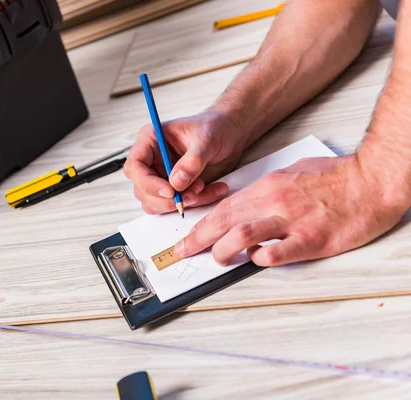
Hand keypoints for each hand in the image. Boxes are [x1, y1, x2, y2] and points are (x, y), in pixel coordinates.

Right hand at [123, 109, 246, 213]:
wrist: (230, 133)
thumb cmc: (215, 127)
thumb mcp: (206, 140)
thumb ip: (192, 161)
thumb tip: (176, 183)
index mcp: (150, 141)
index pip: (135, 167)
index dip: (148, 183)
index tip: (170, 191)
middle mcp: (151, 160)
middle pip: (142, 189)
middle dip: (166, 198)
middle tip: (192, 195)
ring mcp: (161, 176)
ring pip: (157, 202)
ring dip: (180, 203)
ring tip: (203, 188)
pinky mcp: (175, 188)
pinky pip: (176, 204)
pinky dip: (194, 203)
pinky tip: (212, 190)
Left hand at [174, 155, 409, 265]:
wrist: (371, 180)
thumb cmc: (335, 177)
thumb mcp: (292, 173)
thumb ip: (267, 191)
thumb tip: (246, 206)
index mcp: (267, 186)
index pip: (224, 207)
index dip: (201, 224)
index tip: (186, 236)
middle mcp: (274, 201)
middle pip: (224, 220)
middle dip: (197, 238)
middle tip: (181, 251)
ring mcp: (291, 220)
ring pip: (242, 235)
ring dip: (223, 250)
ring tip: (217, 260)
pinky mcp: (310, 238)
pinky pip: (277, 252)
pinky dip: (260, 259)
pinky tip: (255, 262)